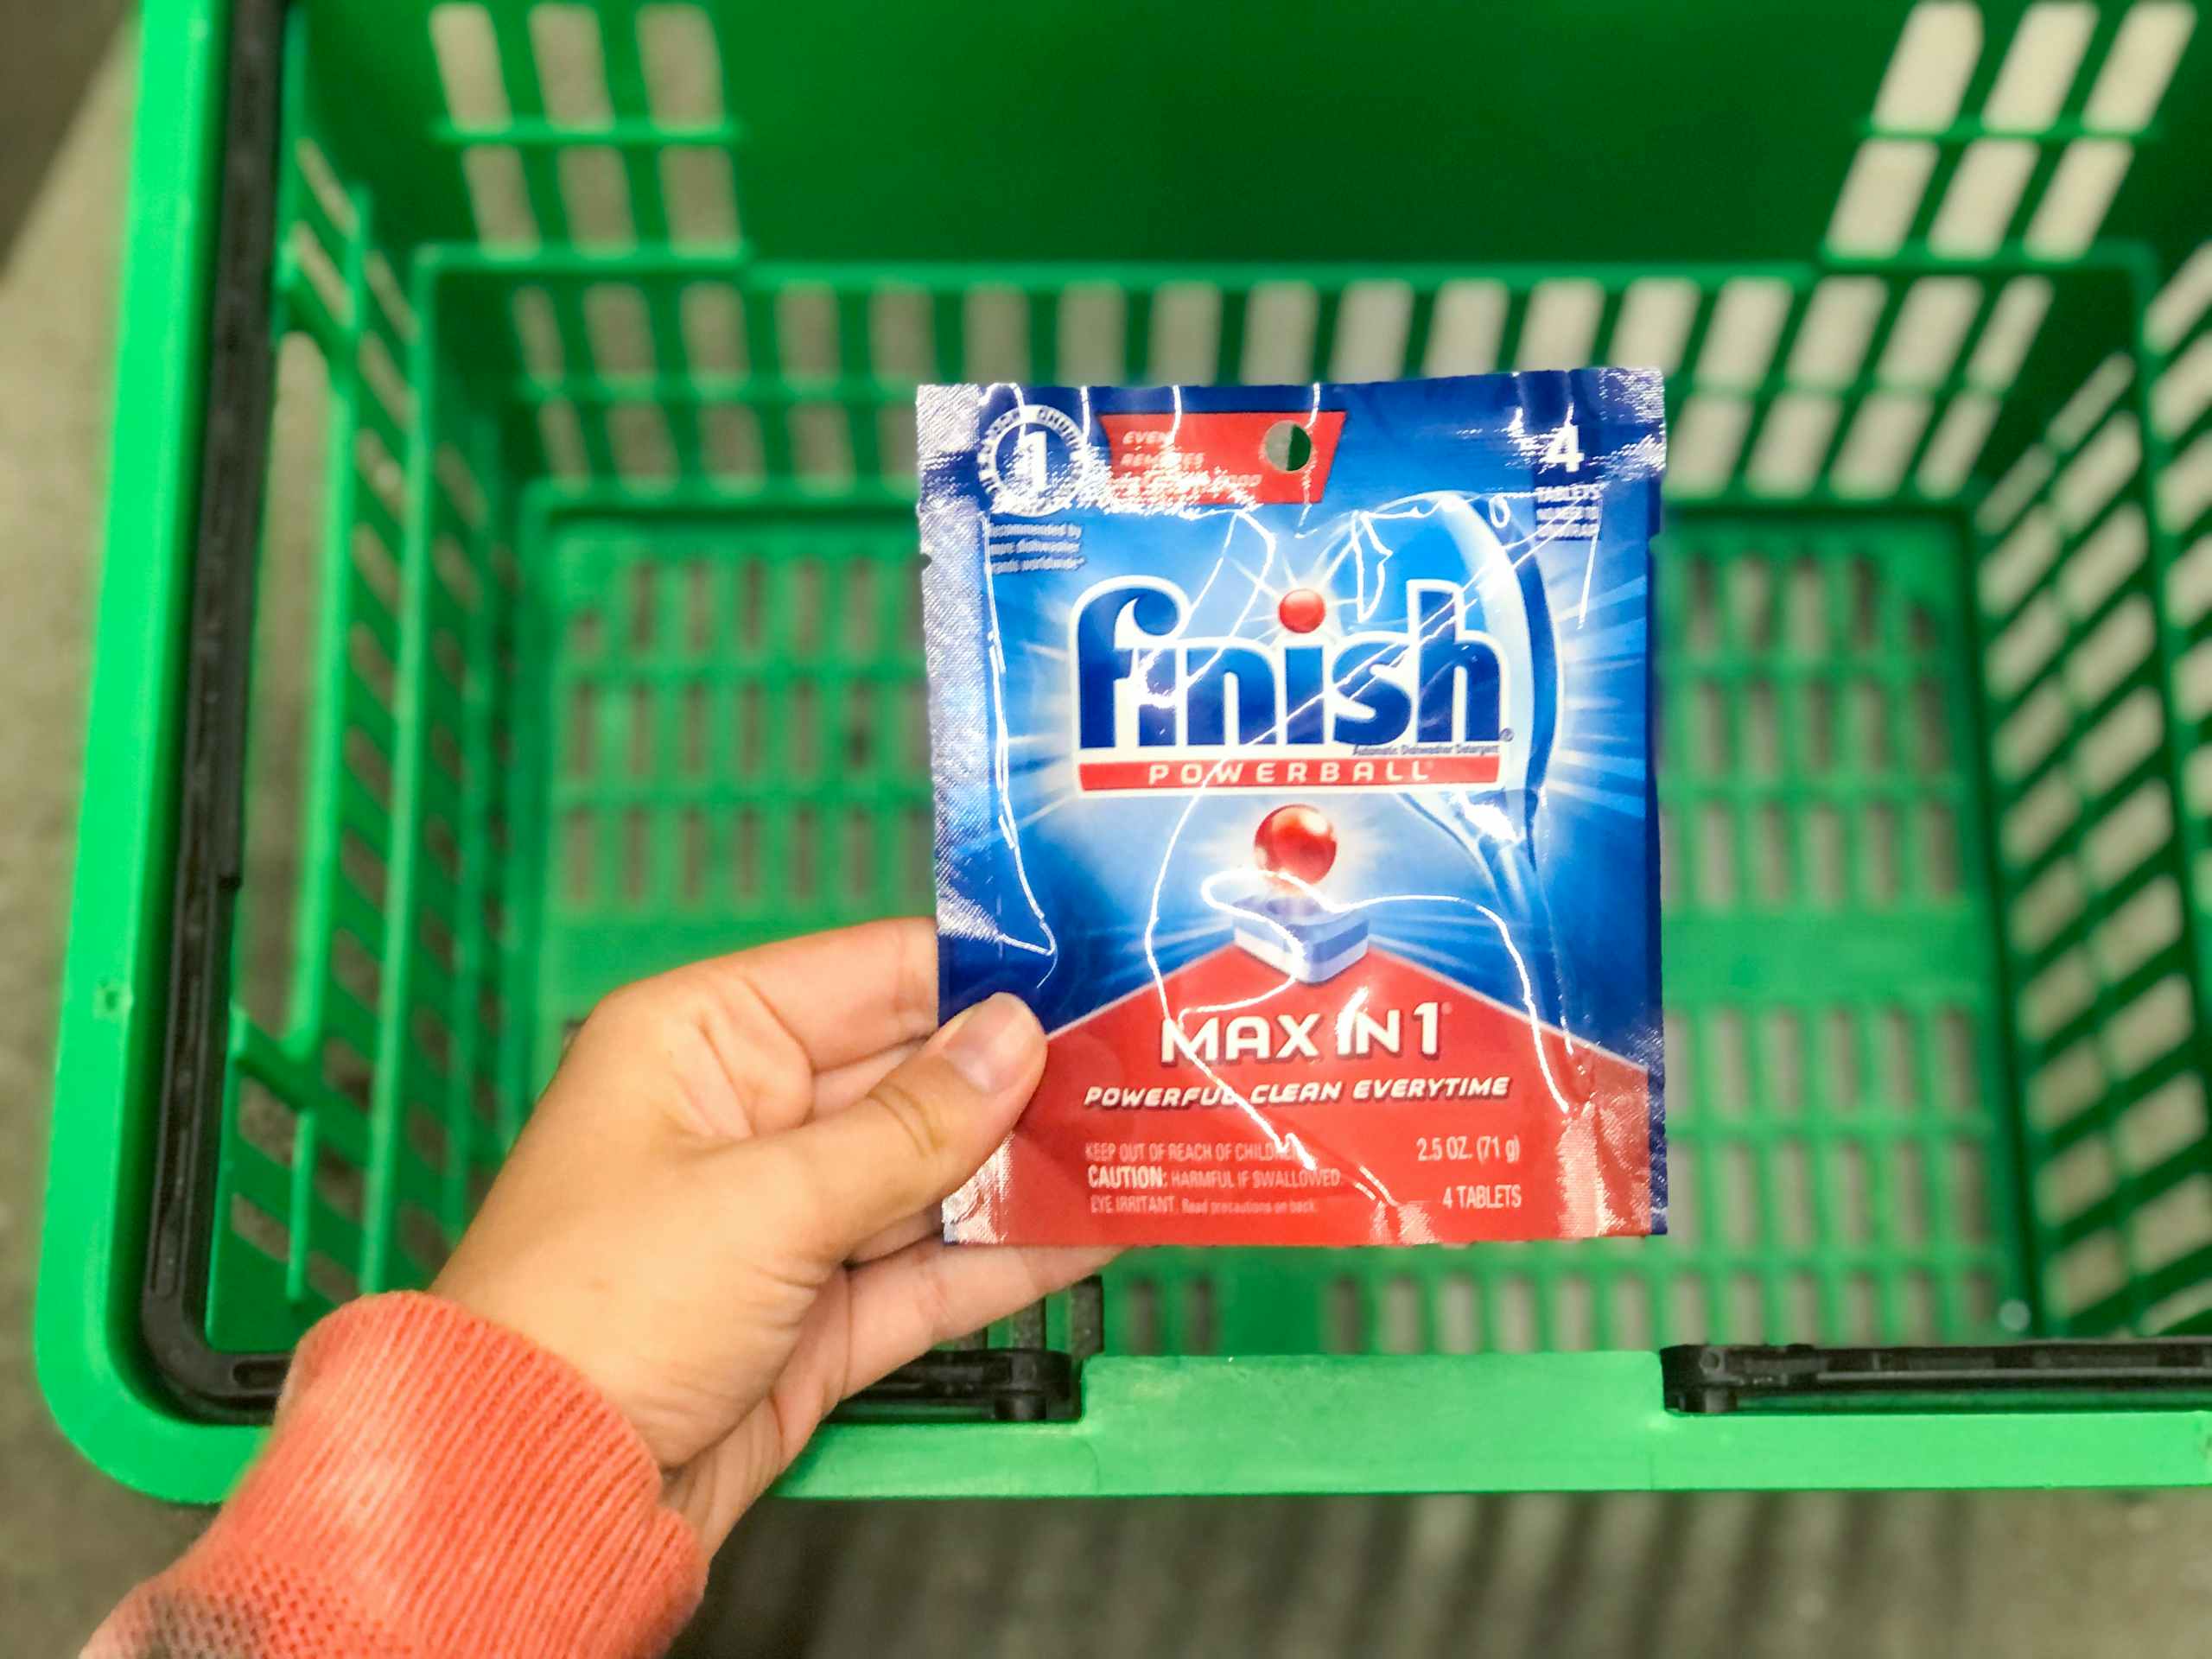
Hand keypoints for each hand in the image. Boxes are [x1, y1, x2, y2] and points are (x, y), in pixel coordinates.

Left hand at [431, 918, 1106, 1550]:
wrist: (529, 1494)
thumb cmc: (596, 1309)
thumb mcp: (766, 1199)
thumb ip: (911, 1126)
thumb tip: (1016, 1036)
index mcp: (706, 1041)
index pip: (870, 976)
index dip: (980, 976)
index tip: (1091, 972)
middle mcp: (749, 1118)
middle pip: (915, 1077)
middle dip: (1025, 1078)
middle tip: (1144, 1063)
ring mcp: (787, 1222)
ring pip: (934, 1177)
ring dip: (1030, 1167)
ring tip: (1146, 1139)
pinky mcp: (817, 1318)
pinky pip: (930, 1269)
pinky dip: (1009, 1256)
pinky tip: (1097, 1228)